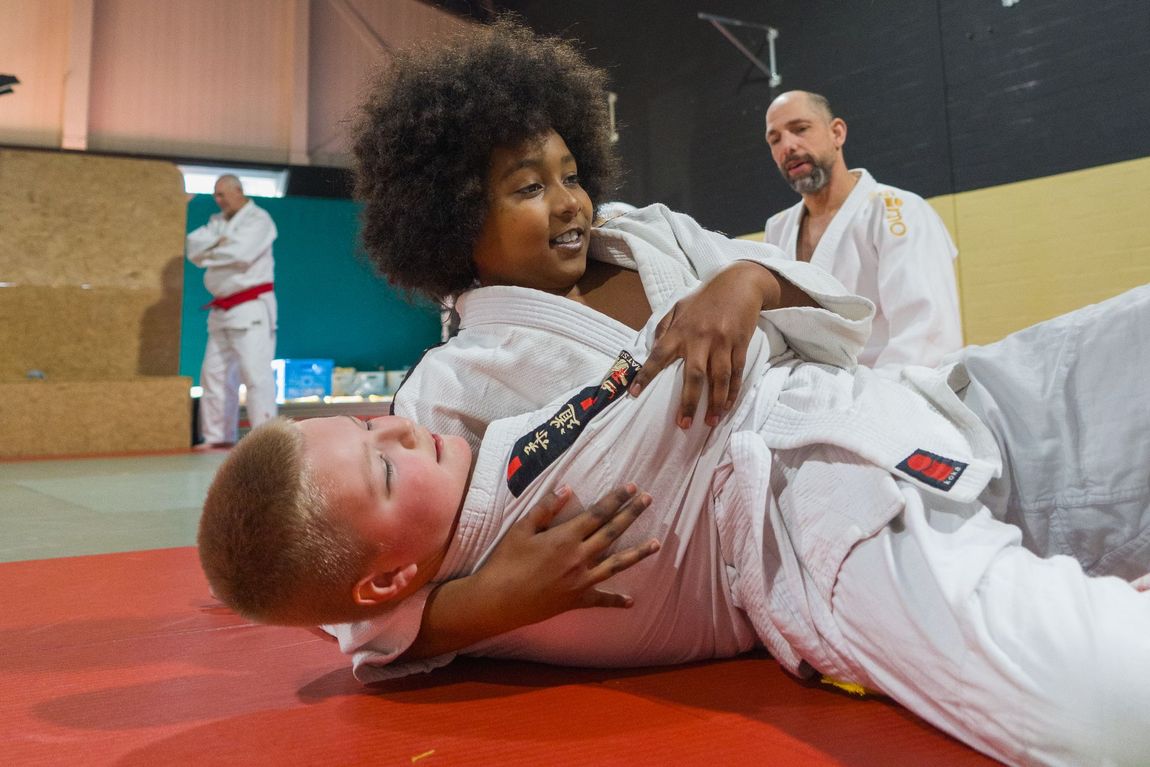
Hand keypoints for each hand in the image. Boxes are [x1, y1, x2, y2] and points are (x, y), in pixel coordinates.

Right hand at [466, 483, 658, 631]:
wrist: (497, 601)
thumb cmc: (505, 562)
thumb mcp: (521, 529)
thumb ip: (546, 509)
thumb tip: (568, 489)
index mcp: (566, 537)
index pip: (598, 513)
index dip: (616, 499)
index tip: (631, 488)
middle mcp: (579, 557)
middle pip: (612, 533)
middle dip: (632, 514)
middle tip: (649, 500)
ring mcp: (581, 581)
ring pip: (616, 564)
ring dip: (638, 553)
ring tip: (657, 544)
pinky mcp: (576, 600)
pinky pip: (601, 600)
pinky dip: (616, 600)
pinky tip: (631, 601)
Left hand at [628, 262, 778, 427]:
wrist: (740, 283)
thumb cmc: (706, 298)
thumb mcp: (679, 306)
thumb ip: (664, 327)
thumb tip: (652, 348)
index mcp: (680, 330)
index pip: (658, 354)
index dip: (645, 375)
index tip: (633, 394)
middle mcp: (700, 338)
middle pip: (694, 376)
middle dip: (689, 402)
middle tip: (683, 424)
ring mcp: (722, 342)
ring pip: (719, 379)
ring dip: (716, 403)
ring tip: (710, 423)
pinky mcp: (740, 344)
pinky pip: (736, 373)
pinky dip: (732, 392)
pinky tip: (727, 407)